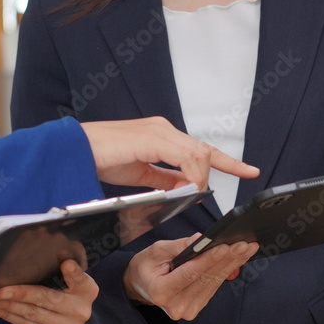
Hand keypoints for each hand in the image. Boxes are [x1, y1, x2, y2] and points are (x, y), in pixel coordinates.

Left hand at [0, 259, 98, 323]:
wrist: (70, 317)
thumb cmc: (64, 289)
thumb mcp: (66, 275)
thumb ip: (56, 265)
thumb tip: (48, 251)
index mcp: (87, 289)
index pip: (80, 279)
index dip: (73, 272)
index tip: (65, 263)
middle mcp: (81, 310)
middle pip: (47, 299)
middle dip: (20, 294)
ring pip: (32, 315)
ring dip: (7, 307)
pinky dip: (9, 317)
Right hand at [81, 117, 259, 189]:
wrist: (75, 152)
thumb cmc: (101, 160)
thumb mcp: (141, 175)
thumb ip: (163, 180)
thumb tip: (185, 189)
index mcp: (162, 137)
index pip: (200, 149)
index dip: (227, 160)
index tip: (248, 170)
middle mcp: (164, 130)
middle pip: (204, 149)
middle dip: (227, 164)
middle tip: (241, 176)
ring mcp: (158, 132)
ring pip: (197, 152)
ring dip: (201, 176)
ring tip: (196, 193)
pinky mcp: (150, 138)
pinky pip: (182, 156)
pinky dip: (190, 173)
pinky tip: (188, 186)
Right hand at [124, 235, 259, 320]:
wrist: (140, 286)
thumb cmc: (146, 267)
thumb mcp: (155, 251)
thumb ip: (178, 247)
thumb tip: (200, 240)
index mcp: (161, 291)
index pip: (189, 273)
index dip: (208, 260)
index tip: (224, 246)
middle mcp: (175, 305)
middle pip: (206, 278)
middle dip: (226, 259)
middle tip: (243, 244)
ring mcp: (187, 309)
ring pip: (214, 282)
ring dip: (232, 264)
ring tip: (246, 248)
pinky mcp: (196, 307)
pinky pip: (214, 287)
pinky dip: (226, 271)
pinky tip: (237, 258)